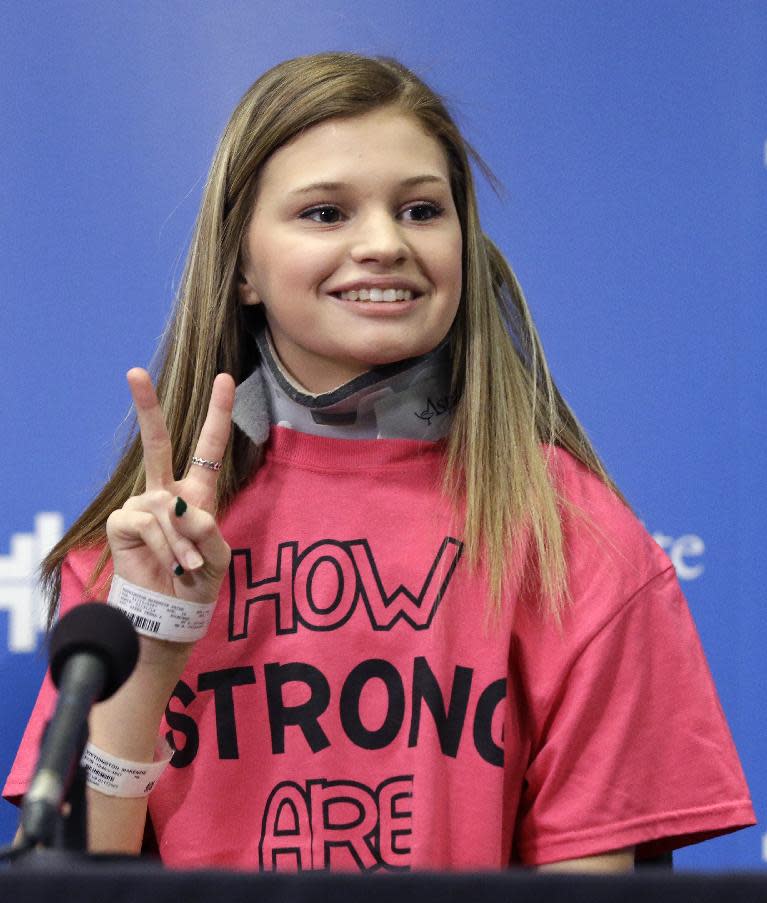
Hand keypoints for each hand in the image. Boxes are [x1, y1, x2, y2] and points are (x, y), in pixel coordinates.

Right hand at [106, 368, 234, 607]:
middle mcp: (167, 492)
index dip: (218, 412)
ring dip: (182, 542)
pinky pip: (149, 522)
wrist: (172, 611)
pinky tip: (168, 565)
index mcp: (197, 492)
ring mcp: (142, 505)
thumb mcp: (217, 555)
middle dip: (146, 407)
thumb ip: (206, 529)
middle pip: (157, 442)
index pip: (208, 446)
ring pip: (166, 507)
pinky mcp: (122, 522)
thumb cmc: (197, 581)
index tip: (226, 378)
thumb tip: (177, 505)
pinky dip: (166, 546)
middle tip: (133, 372)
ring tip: (186, 567)